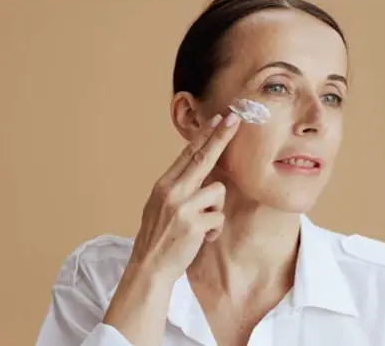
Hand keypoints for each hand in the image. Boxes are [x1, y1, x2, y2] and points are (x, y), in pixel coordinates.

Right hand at [130, 112, 239, 282]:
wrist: (149, 267)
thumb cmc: (159, 237)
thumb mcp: (162, 206)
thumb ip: (179, 188)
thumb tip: (201, 170)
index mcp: (164, 185)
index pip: (188, 154)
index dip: (204, 135)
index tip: (217, 118)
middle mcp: (172, 191)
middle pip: (203, 157)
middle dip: (220, 136)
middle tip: (234, 118)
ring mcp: (182, 206)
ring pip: (218, 192)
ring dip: (215, 210)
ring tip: (202, 226)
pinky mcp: (194, 224)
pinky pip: (219, 217)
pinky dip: (214, 230)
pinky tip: (203, 239)